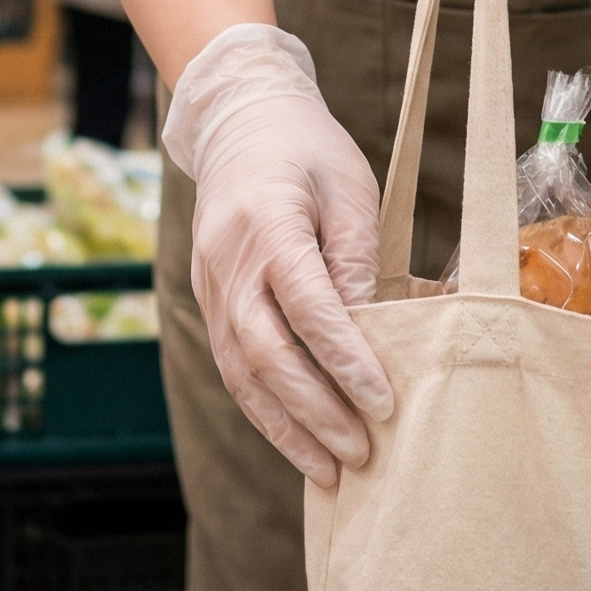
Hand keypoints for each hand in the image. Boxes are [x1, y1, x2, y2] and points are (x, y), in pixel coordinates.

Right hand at [160, 23, 393, 485]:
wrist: (239, 120)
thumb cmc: (307, 150)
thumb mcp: (347, 187)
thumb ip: (355, 257)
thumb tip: (371, 331)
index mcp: (267, 224)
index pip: (307, 306)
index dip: (344, 359)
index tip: (383, 400)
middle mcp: (228, 261)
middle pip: (266, 352)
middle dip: (315, 411)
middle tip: (362, 452)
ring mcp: (210, 283)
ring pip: (241, 371)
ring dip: (285, 426)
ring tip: (330, 470)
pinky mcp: (208, 298)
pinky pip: (232, 364)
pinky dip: (263, 408)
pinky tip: (297, 440)